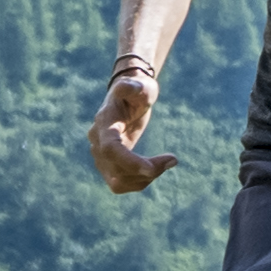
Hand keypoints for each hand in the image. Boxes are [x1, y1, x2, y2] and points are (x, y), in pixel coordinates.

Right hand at [87, 75, 176, 192]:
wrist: (127, 97)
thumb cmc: (137, 90)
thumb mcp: (141, 85)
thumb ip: (136, 86)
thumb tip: (132, 87)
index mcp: (104, 124)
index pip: (111, 149)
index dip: (129, 162)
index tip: (153, 169)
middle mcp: (97, 143)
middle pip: (116, 170)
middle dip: (146, 170)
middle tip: (173, 159)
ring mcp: (99, 157)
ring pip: (118, 182)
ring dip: (144, 179)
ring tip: (167, 162)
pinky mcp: (107, 166)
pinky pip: (121, 184)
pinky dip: (140, 181)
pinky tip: (157, 167)